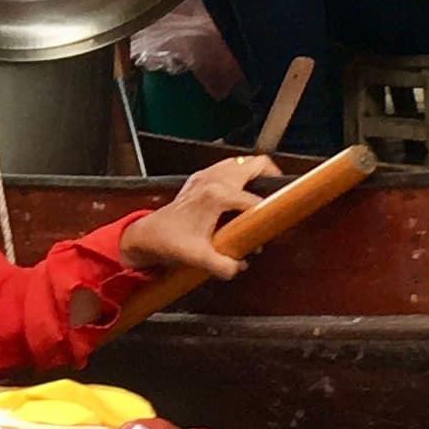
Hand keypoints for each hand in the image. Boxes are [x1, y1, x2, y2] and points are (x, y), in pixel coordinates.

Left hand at [115, 151, 280, 284]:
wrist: (147, 236)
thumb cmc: (169, 243)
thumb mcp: (199, 258)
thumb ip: (224, 265)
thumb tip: (241, 266)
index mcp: (217, 195)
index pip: (254, 200)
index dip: (267, 215)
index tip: (275, 227)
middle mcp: (213, 179)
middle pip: (255, 164)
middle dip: (273, 178)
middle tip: (281, 196)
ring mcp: (206, 176)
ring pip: (243, 162)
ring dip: (256, 175)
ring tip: (265, 194)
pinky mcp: (200, 178)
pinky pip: (229, 167)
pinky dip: (241, 175)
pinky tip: (242, 195)